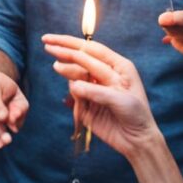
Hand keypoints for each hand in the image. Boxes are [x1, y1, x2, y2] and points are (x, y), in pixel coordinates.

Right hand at [42, 34, 162, 158]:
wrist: (136, 140)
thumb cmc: (136, 116)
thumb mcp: (120, 100)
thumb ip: (95, 91)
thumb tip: (73, 85)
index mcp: (118, 67)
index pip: (91, 50)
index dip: (70, 44)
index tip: (51, 42)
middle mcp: (105, 72)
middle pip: (80, 56)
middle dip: (63, 49)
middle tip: (46, 44)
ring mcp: (95, 85)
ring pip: (75, 72)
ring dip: (67, 70)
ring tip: (58, 68)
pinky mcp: (86, 100)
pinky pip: (74, 90)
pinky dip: (72, 90)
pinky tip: (76, 99)